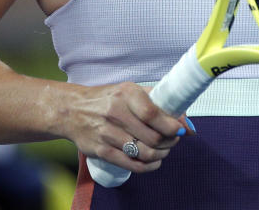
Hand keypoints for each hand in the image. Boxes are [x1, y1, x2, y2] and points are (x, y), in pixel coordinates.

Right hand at [64, 82, 190, 172]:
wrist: (73, 110)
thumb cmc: (107, 99)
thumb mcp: (130, 91)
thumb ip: (157, 101)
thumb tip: (185, 121)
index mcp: (126, 94)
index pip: (153, 114)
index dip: (171, 125)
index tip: (180, 129)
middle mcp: (116, 113)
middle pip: (153, 137)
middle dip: (169, 142)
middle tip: (173, 140)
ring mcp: (108, 133)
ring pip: (145, 152)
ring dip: (161, 154)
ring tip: (164, 150)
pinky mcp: (102, 151)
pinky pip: (132, 164)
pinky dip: (149, 166)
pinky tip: (154, 161)